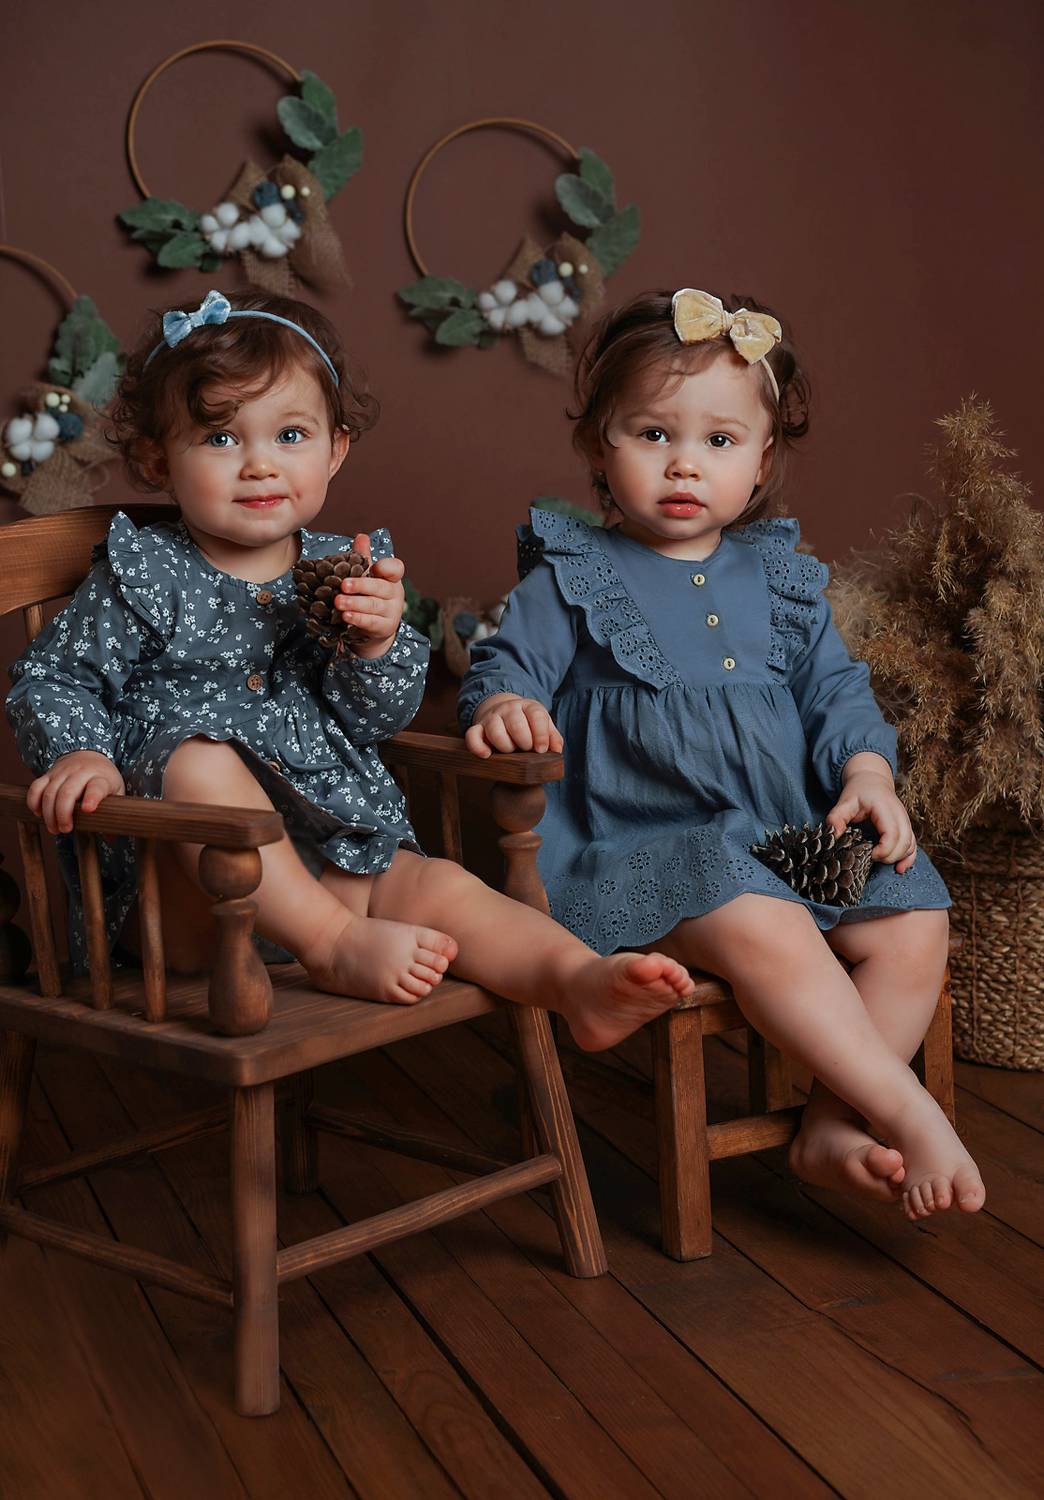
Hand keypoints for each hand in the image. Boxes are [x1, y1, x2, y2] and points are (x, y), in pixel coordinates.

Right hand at [26, 751, 124, 834]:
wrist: (89, 756)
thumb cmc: (103, 780)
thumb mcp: (116, 792)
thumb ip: (114, 814)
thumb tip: (111, 840)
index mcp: (101, 778)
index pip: (96, 787)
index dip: (92, 798)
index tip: (88, 809)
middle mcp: (81, 773)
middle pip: (67, 793)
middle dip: (63, 814)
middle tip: (65, 829)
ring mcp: (63, 772)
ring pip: (50, 792)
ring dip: (49, 814)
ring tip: (54, 828)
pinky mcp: (48, 774)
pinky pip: (36, 787)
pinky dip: (34, 802)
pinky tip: (39, 813)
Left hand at [333, 533, 405, 659]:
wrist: (375, 627)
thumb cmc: (370, 595)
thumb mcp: (367, 576)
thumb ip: (363, 558)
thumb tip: (361, 536)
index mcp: (391, 578)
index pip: (396, 569)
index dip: (387, 568)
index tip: (375, 567)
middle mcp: (394, 594)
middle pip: (379, 587)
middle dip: (361, 586)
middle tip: (343, 585)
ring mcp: (392, 612)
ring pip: (373, 605)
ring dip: (355, 603)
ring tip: (338, 602)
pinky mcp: (385, 627)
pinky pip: (371, 622)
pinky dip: (358, 619)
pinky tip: (346, 616)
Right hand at [464, 693, 563, 758]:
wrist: (503, 712)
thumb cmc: (527, 724)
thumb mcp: (543, 726)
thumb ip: (552, 737)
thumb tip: (556, 750)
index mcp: (528, 707)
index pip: (536, 716)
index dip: (541, 735)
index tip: (541, 750)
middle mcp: (509, 709)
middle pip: (516, 723)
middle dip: (524, 742)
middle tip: (526, 750)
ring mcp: (492, 717)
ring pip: (495, 730)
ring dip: (505, 746)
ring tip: (510, 751)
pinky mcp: (477, 727)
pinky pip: (472, 736)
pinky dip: (478, 747)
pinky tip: (487, 755)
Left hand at [827, 755, 916, 872]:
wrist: (872, 781)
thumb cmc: (859, 792)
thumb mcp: (844, 802)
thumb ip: (835, 818)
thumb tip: (832, 836)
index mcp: (885, 808)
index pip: (892, 834)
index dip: (882, 850)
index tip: (868, 854)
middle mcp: (900, 815)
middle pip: (904, 842)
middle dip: (888, 857)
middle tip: (869, 859)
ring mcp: (905, 822)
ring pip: (910, 845)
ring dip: (897, 858)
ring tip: (879, 862)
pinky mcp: (906, 828)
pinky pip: (913, 846)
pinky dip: (908, 859)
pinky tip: (899, 869)